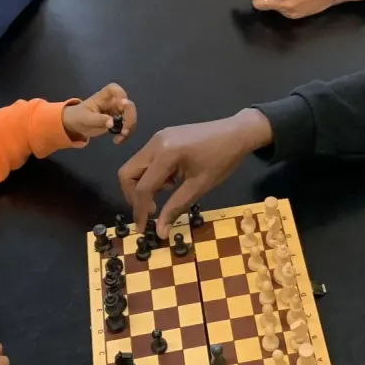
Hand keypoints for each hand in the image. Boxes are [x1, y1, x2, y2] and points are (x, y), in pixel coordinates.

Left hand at [62, 83, 136, 143]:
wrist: (76, 125)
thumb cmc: (79, 116)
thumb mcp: (85, 119)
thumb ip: (98, 120)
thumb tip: (112, 123)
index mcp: (103, 96)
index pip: (114, 89)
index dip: (121, 95)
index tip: (123, 105)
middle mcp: (113, 101)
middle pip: (128, 105)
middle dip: (129, 117)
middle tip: (124, 131)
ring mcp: (117, 111)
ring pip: (130, 116)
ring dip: (129, 127)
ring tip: (119, 138)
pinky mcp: (119, 121)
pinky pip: (127, 125)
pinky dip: (125, 133)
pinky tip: (117, 140)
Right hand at [118, 110, 272, 237]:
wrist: (236, 132)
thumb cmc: (222, 159)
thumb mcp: (200, 186)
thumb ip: (176, 207)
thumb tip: (159, 232)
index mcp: (166, 153)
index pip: (143, 187)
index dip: (140, 211)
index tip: (142, 228)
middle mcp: (155, 142)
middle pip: (128, 173)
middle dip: (134, 196)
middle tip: (152, 210)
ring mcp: (158, 137)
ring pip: (135, 166)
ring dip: (144, 184)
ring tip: (171, 190)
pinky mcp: (162, 137)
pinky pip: (147, 159)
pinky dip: (152, 174)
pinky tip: (173, 179)